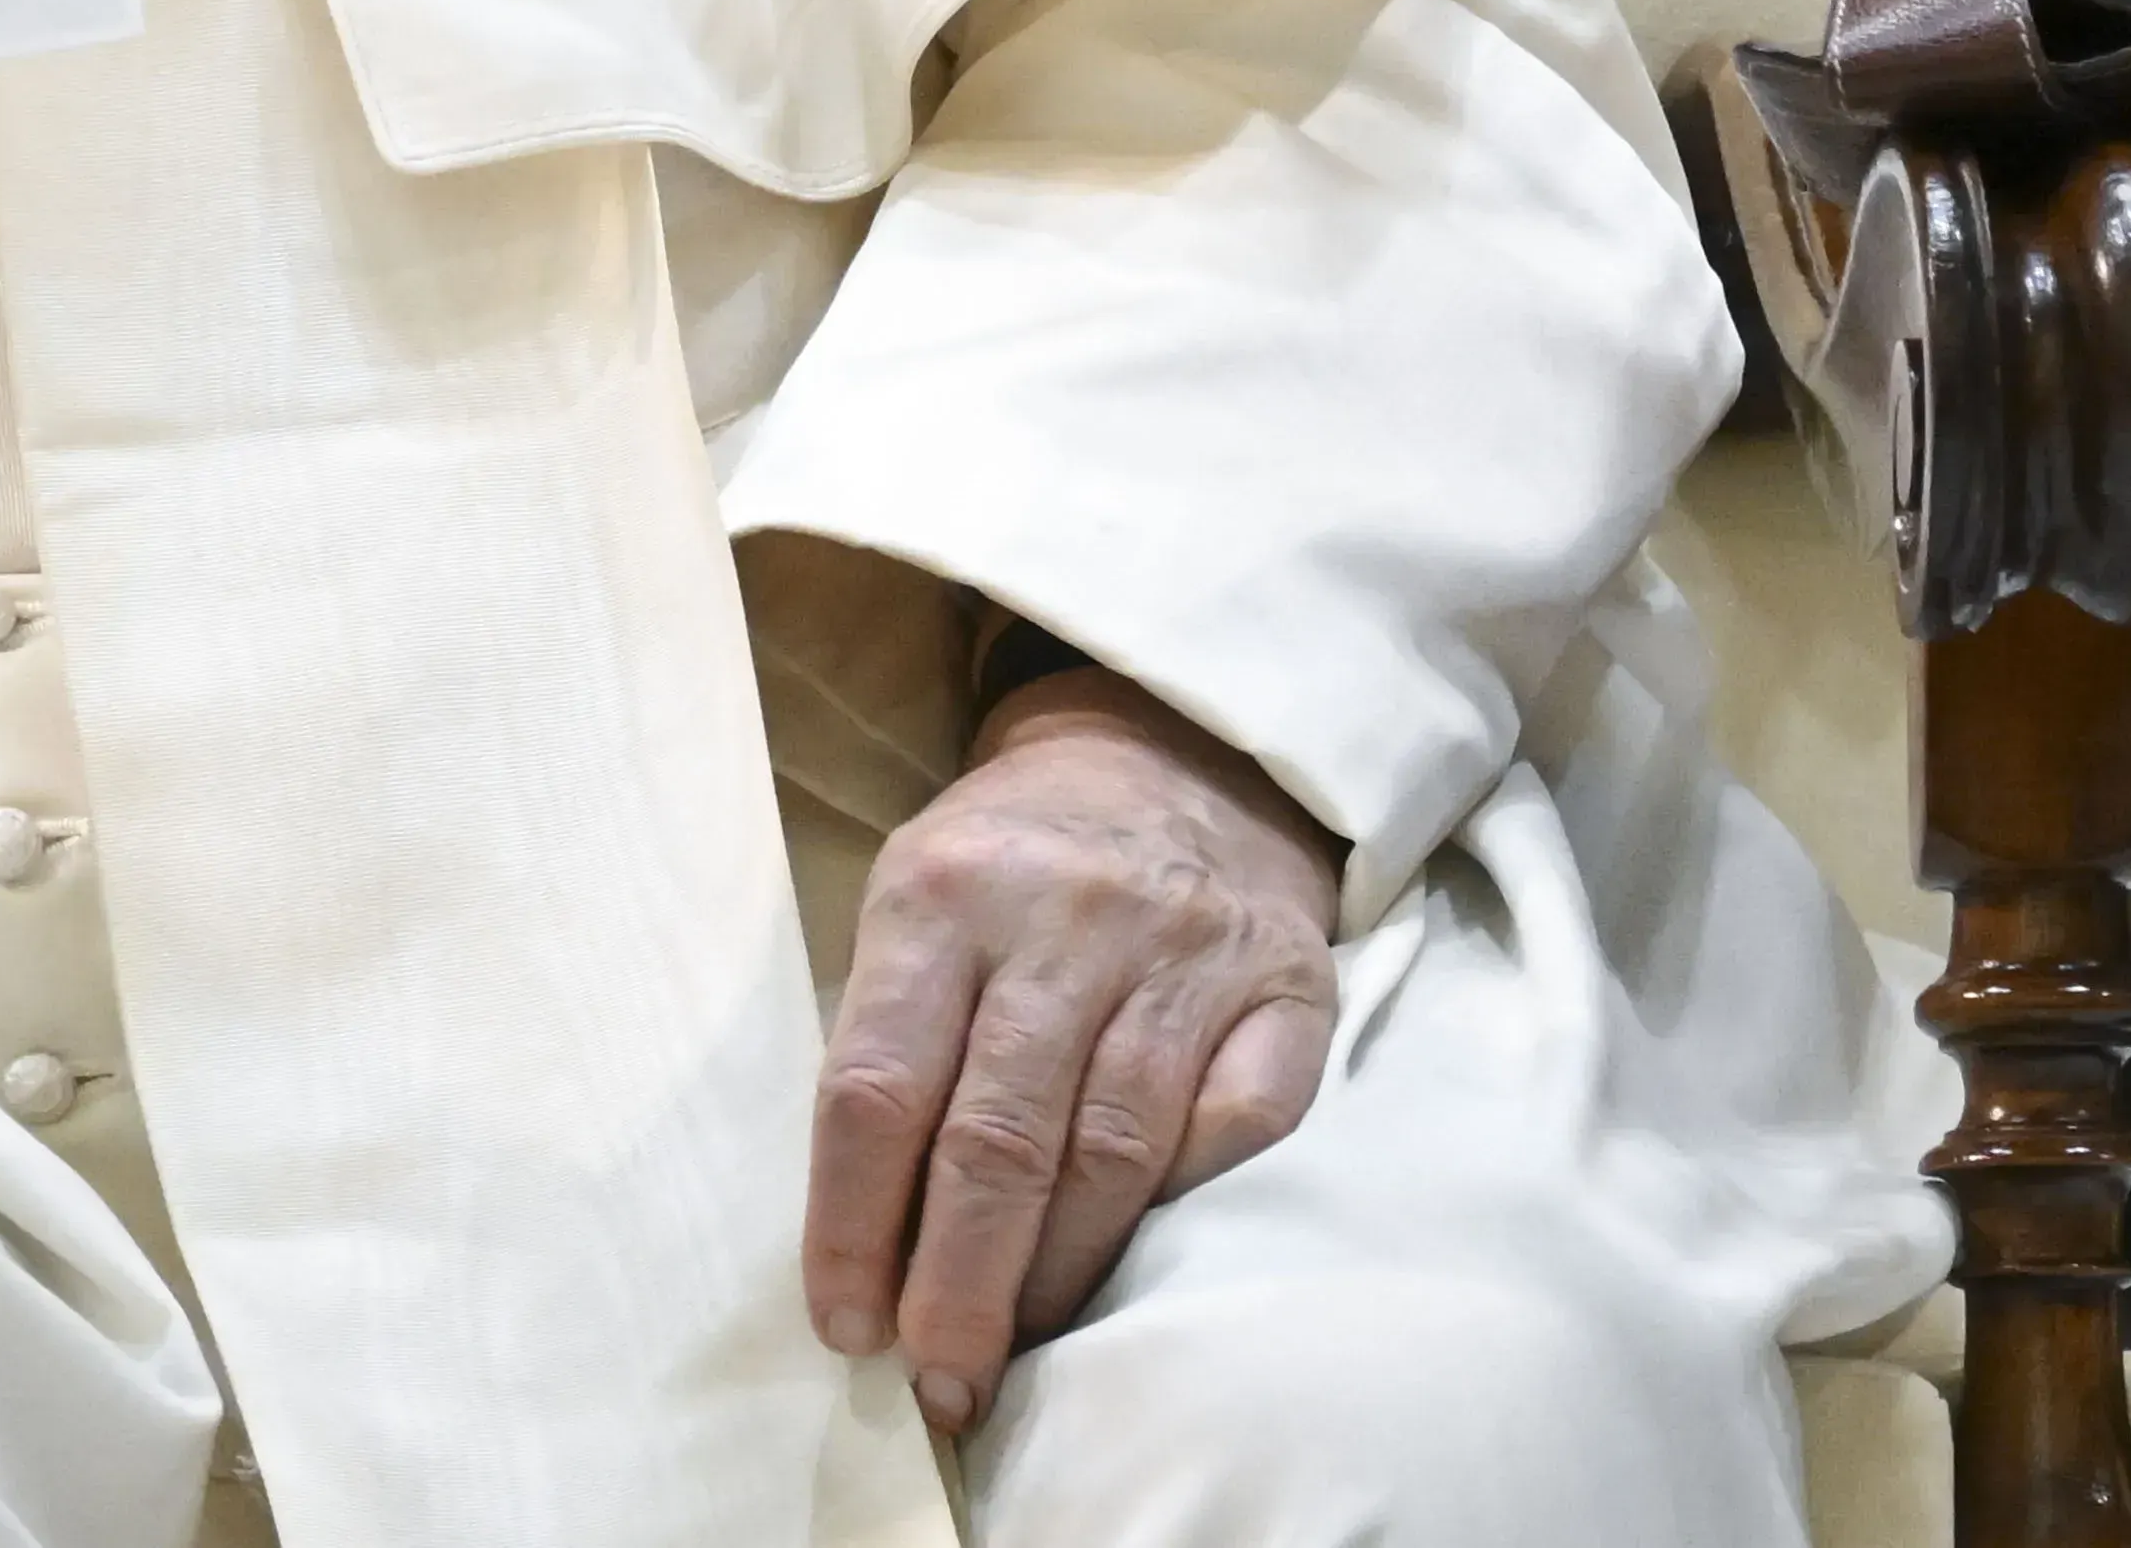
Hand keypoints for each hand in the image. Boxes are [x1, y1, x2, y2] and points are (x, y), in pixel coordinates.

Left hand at [803, 662, 1345, 1438]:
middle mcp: (1064, 916)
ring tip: (1014, 1351)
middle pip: (1000, 1139)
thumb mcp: (916, 901)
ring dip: (1058, 1277)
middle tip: (938, 1378)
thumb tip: (863, 1239)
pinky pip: (1235, 1128)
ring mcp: (1184, 951)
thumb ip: (889, 1039)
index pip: (876, 1085)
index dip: (852, 1224)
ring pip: (1114, 1153)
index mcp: (941, 891)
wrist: (1172, 753)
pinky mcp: (1286, 987)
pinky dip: (1183, 1206)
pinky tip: (1138, 1257)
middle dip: (959, 1286)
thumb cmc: (1011, 862)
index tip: (844, 1323)